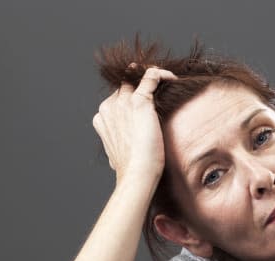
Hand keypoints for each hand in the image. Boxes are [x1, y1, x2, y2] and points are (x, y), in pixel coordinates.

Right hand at [92, 65, 177, 183]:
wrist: (137, 173)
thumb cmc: (132, 169)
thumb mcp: (119, 154)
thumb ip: (120, 144)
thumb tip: (125, 150)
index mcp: (102, 118)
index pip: (117, 98)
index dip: (132, 96)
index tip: (148, 100)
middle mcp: (109, 107)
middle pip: (125, 86)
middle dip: (140, 84)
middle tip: (159, 87)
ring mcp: (123, 103)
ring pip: (136, 77)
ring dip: (150, 75)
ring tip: (166, 81)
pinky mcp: (139, 101)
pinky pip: (150, 77)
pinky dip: (161, 74)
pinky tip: (172, 78)